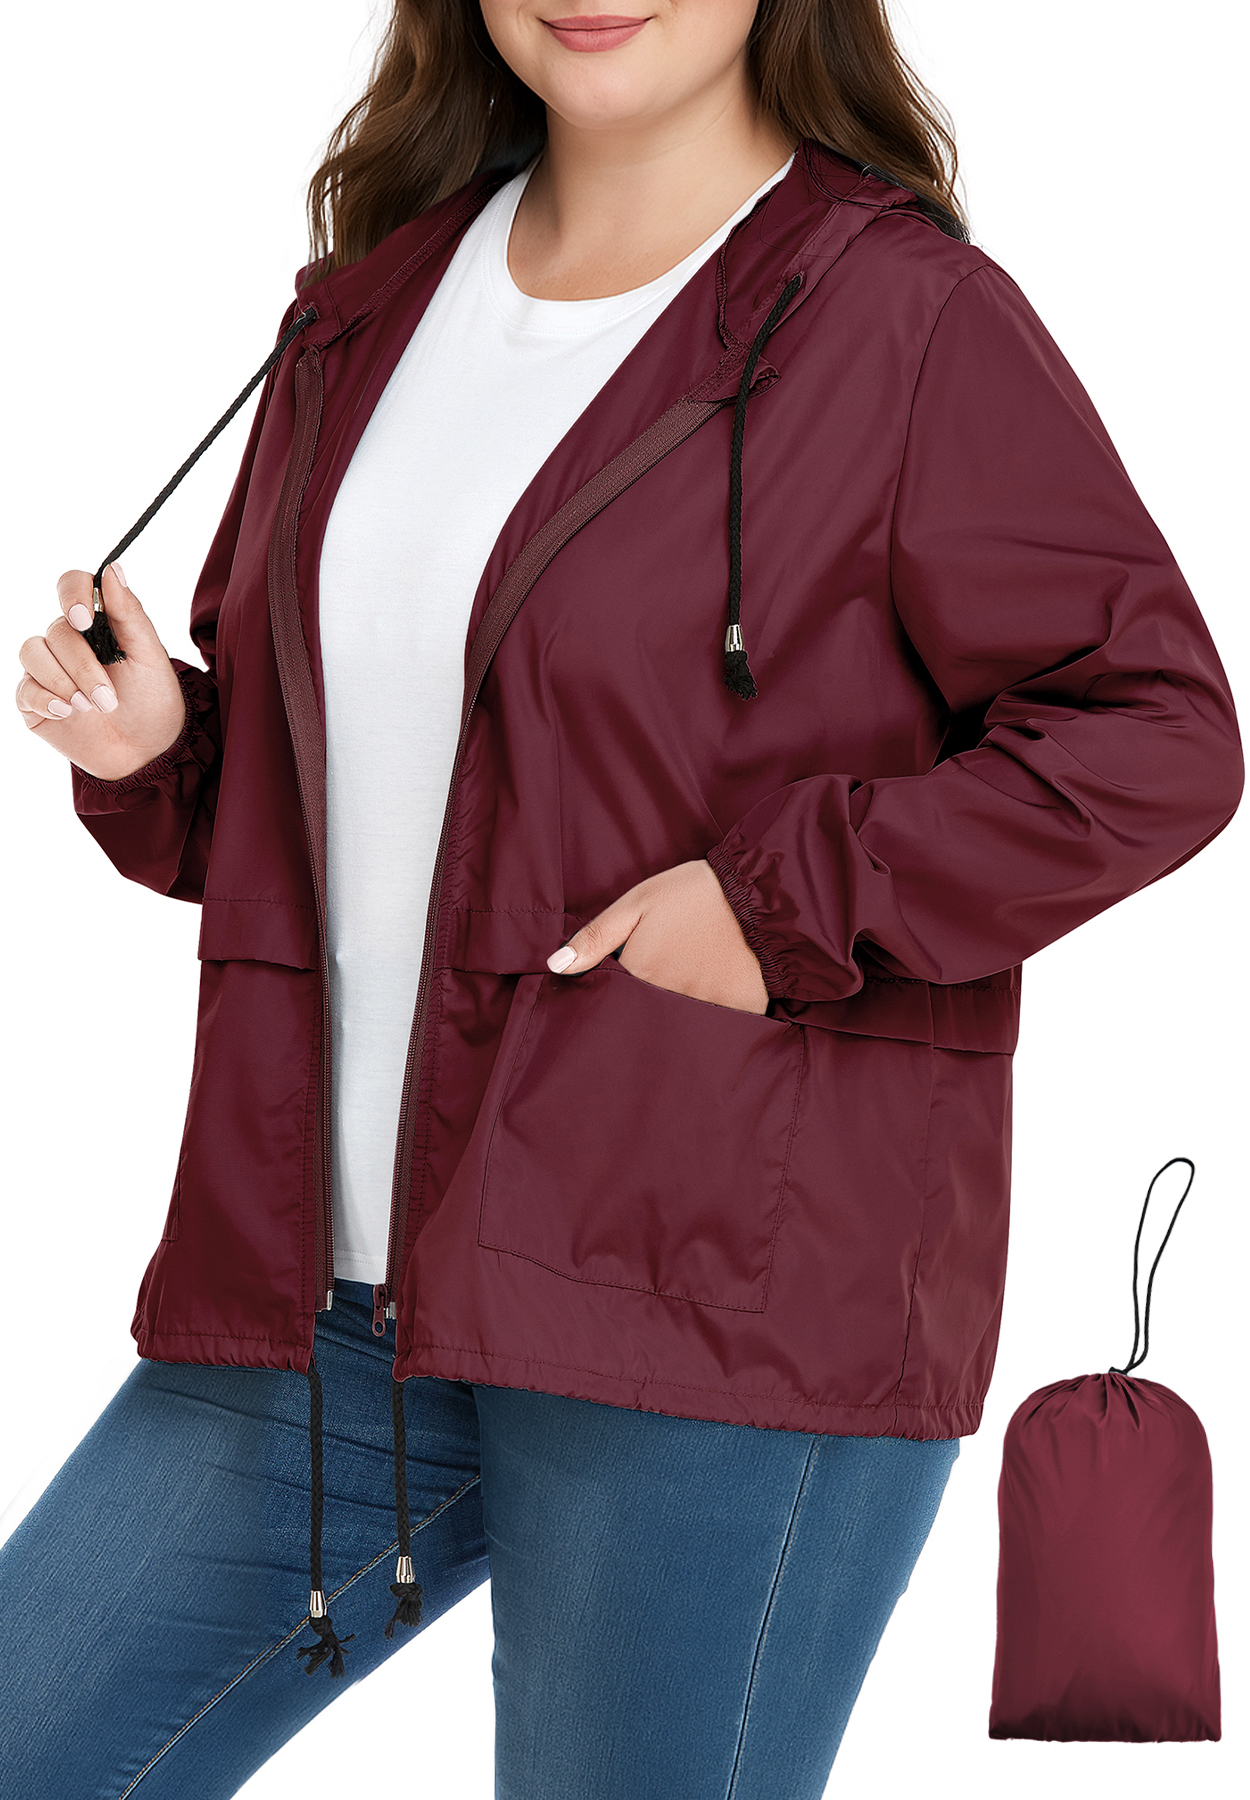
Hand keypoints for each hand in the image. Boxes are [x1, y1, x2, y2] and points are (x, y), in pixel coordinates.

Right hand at [16, 564, 186, 780]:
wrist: (148, 753)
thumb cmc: (153, 701)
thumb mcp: (150, 657)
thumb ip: (130, 613)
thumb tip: (112, 569)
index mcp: (97, 623)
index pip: (71, 586)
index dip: (72, 595)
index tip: (84, 620)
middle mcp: (68, 642)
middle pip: (56, 631)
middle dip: (83, 667)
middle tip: (109, 699)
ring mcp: (48, 670)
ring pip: (32, 653)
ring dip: (64, 682)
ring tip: (92, 707)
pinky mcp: (34, 701)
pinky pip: (24, 688)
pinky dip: (45, 699)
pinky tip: (69, 713)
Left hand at [547, 859, 768, 1014]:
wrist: (759, 891)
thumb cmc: (693, 893)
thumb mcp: (638, 903)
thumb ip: (596, 938)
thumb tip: (555, 968)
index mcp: (640, 973)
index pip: (614, 1000)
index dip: (617, 993)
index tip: (627, 984)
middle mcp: (669, 998)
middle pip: (646, 1017)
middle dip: (646, 1011)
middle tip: (666, 982)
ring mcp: (706, 1008)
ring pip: (681, 1025)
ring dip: (679, 1015)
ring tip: (691, 988)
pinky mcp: (739, 1012)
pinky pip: (719, 1027)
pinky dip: (715, 1017)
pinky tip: (719, 994)